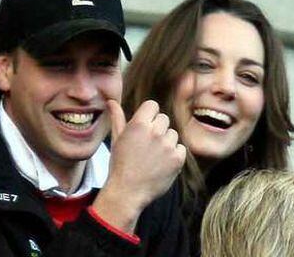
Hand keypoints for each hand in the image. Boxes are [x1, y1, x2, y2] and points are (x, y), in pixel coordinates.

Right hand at [92, 99, 185, 232]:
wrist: (127, 192)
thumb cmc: (120, 164)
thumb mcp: (117, 139)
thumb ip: (117, 117)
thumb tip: (112, 101)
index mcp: (139, 124)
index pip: (153, 105)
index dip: (149, 115)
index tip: (144, 127)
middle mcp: (155, 132)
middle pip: (164, 119)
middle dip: (157, 129)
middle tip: (147, 145)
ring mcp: (167, 145)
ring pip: (173, 134)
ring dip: (166, 142)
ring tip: (153, 156)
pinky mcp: (177, 158)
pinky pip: (181, 148)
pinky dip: (174, 155)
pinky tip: (162, 163)